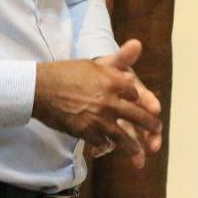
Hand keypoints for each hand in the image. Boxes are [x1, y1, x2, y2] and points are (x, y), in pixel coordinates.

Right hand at [33, 39, 162, 166]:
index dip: (140, 100)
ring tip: (140, 153)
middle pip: (137, 117)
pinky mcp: (87, 132)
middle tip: (156, 131)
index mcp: (115, 81)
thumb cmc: (67, 72)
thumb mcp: (95, 63)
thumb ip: (120, 58)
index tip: (144, 106)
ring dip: (133, 147)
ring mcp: (99, 119)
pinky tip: (109, 148)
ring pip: (123, 137)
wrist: (41, 88)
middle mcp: (111, 101)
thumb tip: (139, 44)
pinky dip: (107, 147)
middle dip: (149, 126)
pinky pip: (102, 143)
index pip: (136, 94)